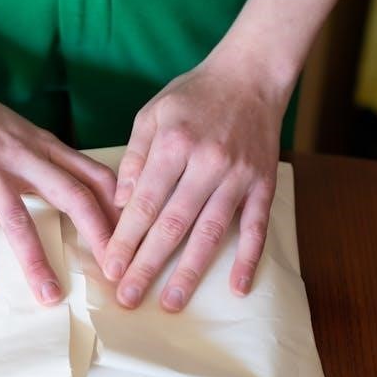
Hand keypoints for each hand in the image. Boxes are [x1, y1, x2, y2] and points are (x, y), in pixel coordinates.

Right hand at [0, 74, 117, 306]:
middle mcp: (24, 158)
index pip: (96, 177)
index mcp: (45, 146)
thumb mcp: (23, 131)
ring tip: (50, 296)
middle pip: (73, 197)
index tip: (136, 241)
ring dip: (37, 261)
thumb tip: (81, 191)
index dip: (120, 210)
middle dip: (98, 237)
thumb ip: (49, 160)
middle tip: (114, 275)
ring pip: (19, 219)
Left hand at [103, 56, 289, 311]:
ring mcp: (239, 176)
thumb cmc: (194, 95)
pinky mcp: (264, 184)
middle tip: (129, 297)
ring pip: (211, 232)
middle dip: (148, 265)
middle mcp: (207, 162)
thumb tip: (119, 203)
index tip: (111, 268)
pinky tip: (237, 288)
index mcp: (174, 144)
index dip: (126, 239)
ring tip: (171, 302)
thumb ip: (135, 158)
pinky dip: (248, 259)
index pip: (144, 203)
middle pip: (173, 224)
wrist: (251, 74)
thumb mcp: (152, 114)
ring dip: (190, 271)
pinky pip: (256, 227)